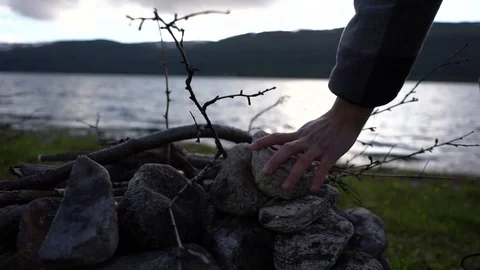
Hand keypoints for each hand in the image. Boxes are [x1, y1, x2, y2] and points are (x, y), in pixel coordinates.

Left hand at [249, 97, 373, 191]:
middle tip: (264, 173)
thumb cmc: (327, 124)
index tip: (250, 147)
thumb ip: (298, 138)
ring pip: (303, 161)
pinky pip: (324, 167)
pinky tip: (313, 189)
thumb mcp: (308, 129)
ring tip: (285, 188)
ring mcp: (318, 147)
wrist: (347, 116)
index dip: (263, 141)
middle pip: (287, 149)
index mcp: (299, 135)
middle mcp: (306, 140)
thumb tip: (285, 146)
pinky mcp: (332, 153)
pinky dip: (318, 178)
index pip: (277, 136)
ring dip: (293, 175)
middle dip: (275, 160)